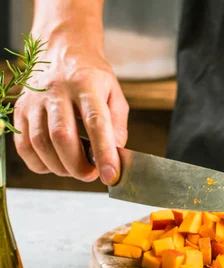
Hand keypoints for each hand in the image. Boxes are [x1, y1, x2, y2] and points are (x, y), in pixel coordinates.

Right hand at [13, 39, 128, 184]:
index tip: (110, 175)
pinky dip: (39, 163)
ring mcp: (34, 100)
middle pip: (62, 136)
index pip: (96, 123)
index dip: (104, 153)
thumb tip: (115, 156)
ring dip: (59, 167)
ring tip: (76, 170)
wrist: (61, 50)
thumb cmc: (92, 77)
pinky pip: (23, 145)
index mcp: (86, 85)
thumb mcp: (115, 95)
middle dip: (78, 165)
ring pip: (40, 143)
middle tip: (91, 175)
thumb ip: (118, 126)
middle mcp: (57, 91)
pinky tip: (55, 164)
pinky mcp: (20, 110)